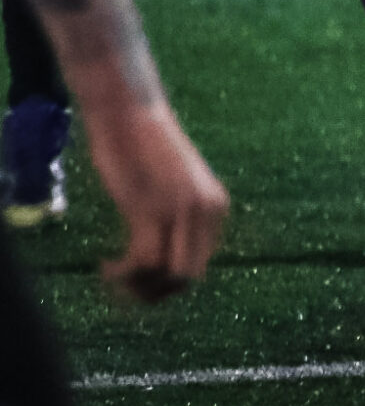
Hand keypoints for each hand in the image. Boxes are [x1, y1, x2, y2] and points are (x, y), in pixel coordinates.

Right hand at [82, 101, 229, 302]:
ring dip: (136, 289)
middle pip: (187, 279)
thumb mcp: (173, 186)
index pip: (199, 266)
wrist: (129, 112)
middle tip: (124, 287)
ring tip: (114, 275)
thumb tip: (165, 257)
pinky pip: (142, 264)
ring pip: (166, 278)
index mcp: (215, 207)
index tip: (139, 278)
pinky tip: (106, 266)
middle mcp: (205, 211)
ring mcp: (179, 211)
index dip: (168, 283)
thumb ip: (178, 216)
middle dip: (155, 293)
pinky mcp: (149, 210)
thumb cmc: (144, 146)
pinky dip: (122, 275)